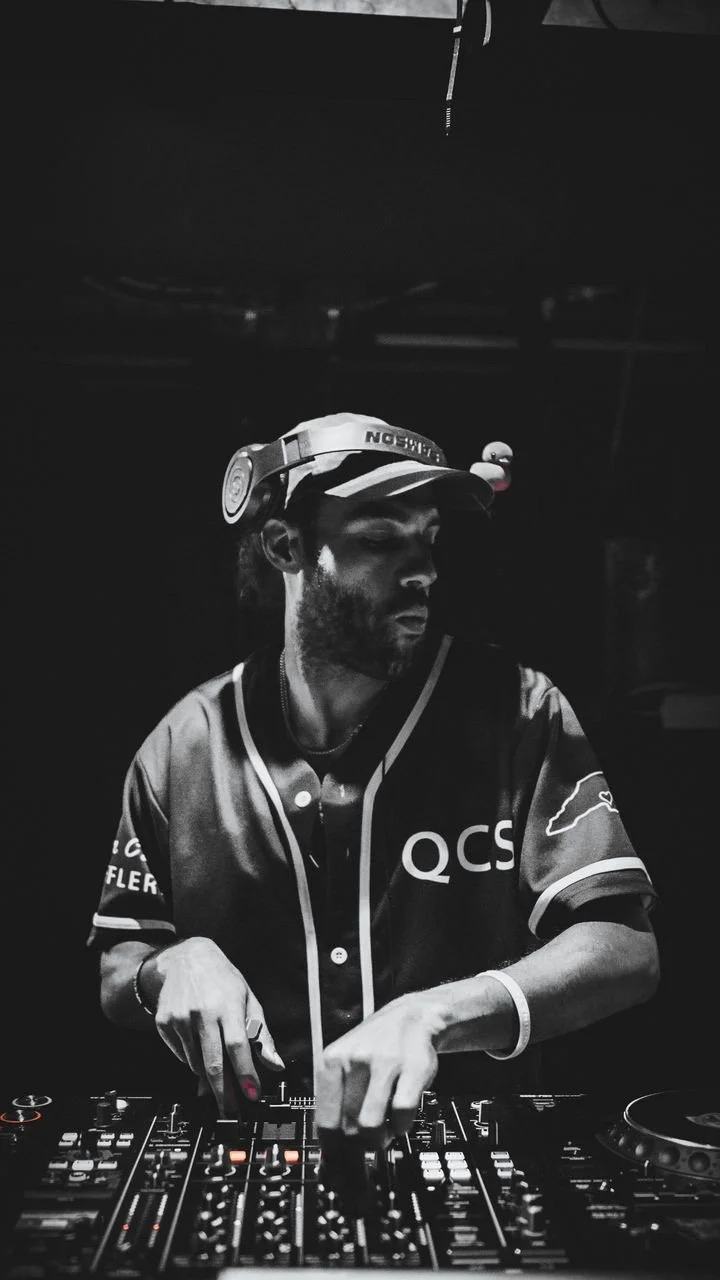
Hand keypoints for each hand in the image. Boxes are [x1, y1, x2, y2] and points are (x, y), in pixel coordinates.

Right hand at [149, 937, 283, 1113]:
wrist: (186, 959)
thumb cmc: (222, 980)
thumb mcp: (248, 1000)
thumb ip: (261, 1035)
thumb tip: (275, 1064)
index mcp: (227, 1004)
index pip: (237, 1046)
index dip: (245, 1073)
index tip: (251, 1094)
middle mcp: (202, 1012)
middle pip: (213, 1062)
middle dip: (224, 1091)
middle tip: (231, 1110)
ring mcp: (180, 1018)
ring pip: (196, 1063)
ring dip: (208, 1077)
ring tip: (219, 1082)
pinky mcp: (164, 1023)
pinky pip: (181, 1055)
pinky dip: (192, 1061)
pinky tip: (200, 1052)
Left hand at [315, 997, 441, 1144]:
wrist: (412, 1017)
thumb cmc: (375, 1047)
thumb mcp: (345, 1063)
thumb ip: (335, 1101)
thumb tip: (330, 1151)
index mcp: (332, 1061)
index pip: (324, 1121)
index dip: (332, 1151)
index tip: (338, 1164)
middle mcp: (355, 1059)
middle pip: (347, 1128)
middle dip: (357, 1150)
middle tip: (364, 1151)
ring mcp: (385, 1063)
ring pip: (371, 1125)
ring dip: (378, 1140)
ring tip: (382, 1136)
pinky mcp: (413, 1068)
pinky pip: (402, 1114)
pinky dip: (401, 1127)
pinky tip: (400, 1121)